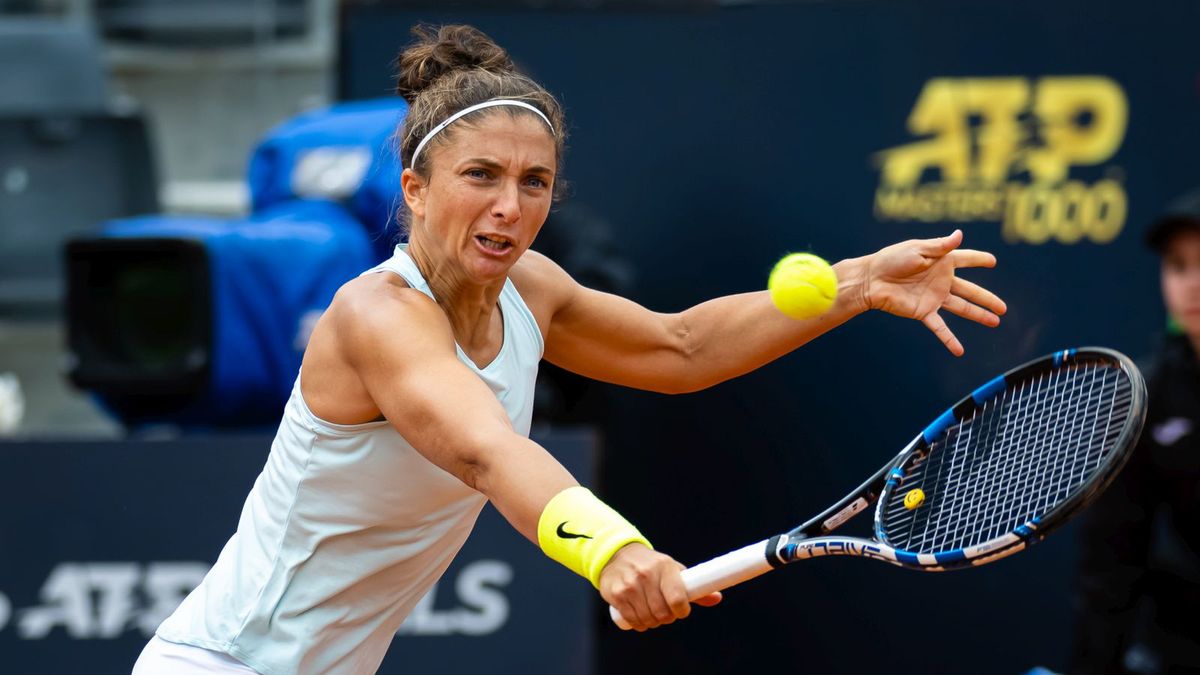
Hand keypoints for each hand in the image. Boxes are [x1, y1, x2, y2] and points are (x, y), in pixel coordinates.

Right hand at [598, 543, 721, 631]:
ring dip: (653, 622)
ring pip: (648, 619)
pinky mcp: (616, 594)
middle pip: (663, 613)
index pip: (678, 598)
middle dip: (667, 618)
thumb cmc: (651, 565)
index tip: (681, 611)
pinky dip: (639, 623)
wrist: (617, 554)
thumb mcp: (672, 570)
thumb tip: (717, 598)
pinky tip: (640, 615)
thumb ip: (693, 588)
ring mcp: (630, 585)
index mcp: (665, 567)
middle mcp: (646, 575)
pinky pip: (632, 620)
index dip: (682, 611)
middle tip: (665, 612)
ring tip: (652, 612)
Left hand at [861, 229, 1006, 355]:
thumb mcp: (918, 249)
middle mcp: (940, 281)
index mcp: (940, 262)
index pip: (965, 259)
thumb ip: (940, 246)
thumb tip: (960, 234)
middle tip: (1004, 308)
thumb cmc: (891, 260)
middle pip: (970, 290)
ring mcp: (933, 298)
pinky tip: (959, 351)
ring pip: (962, 308)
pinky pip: (940, 328)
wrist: (871, 280)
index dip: (978, 259)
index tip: (992, 261)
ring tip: (996, 321)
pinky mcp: (923, 312)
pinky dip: (949, 339)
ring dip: (978, 315)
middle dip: (987, 298)